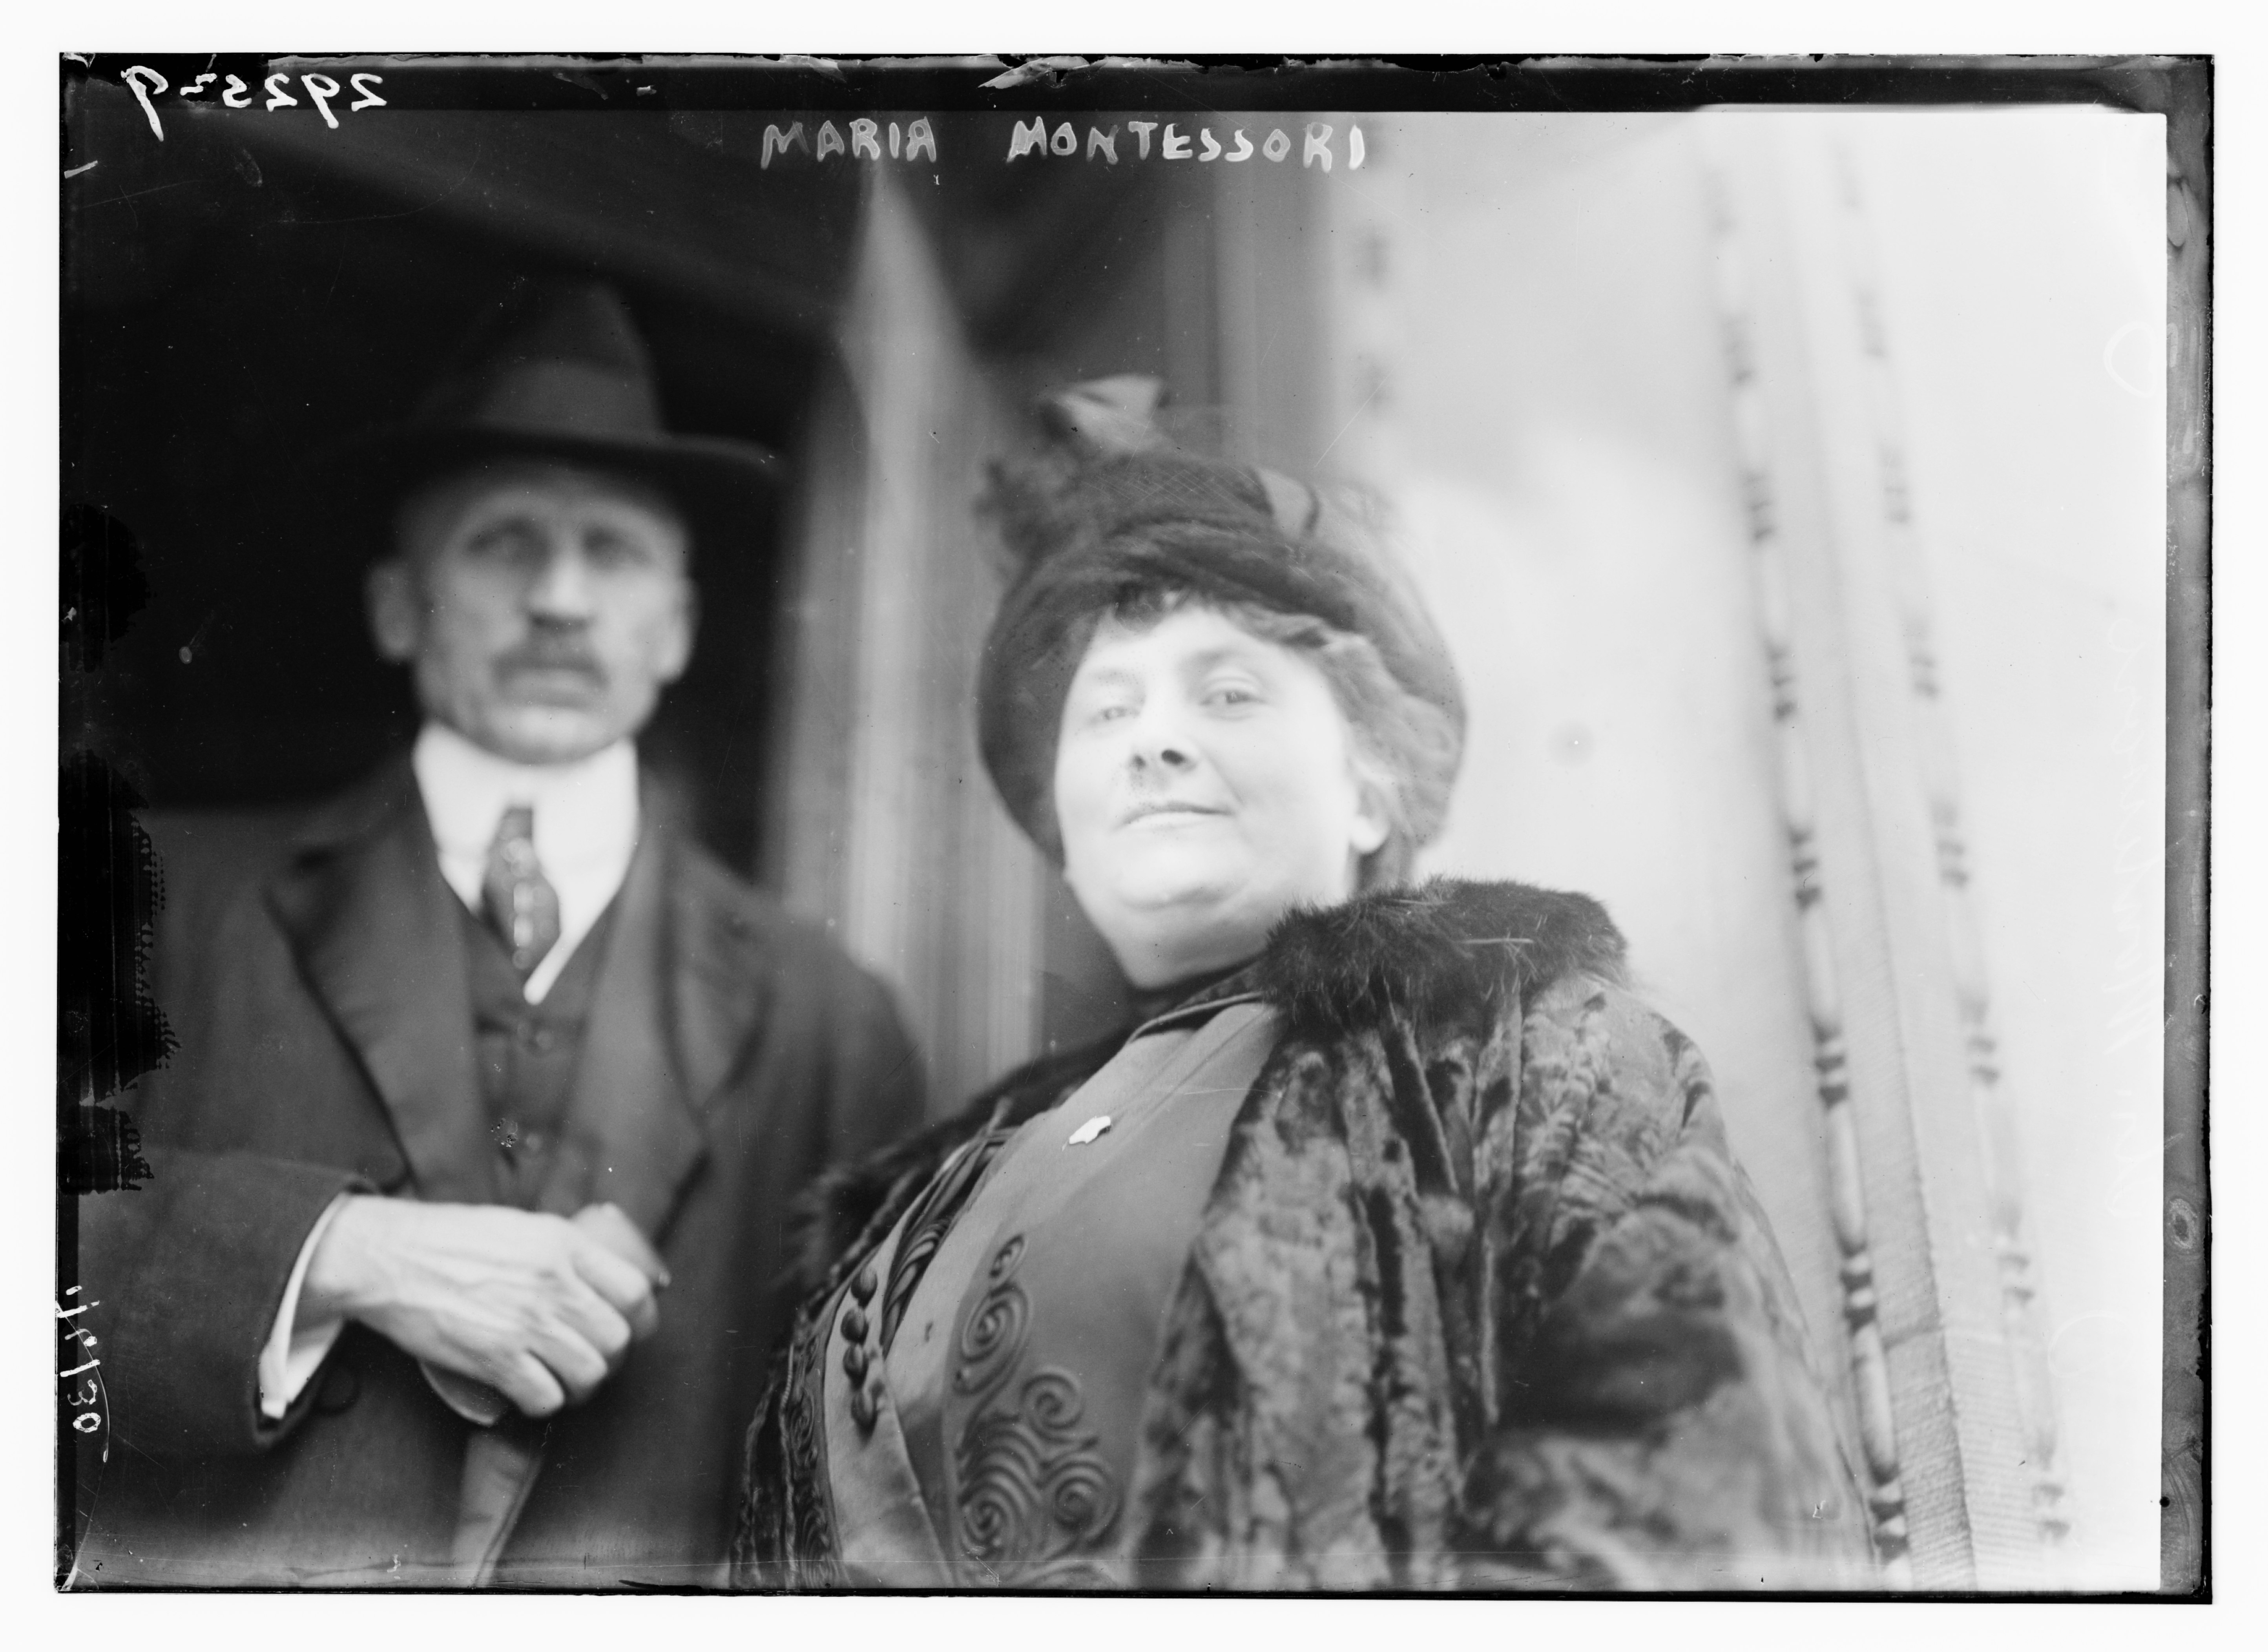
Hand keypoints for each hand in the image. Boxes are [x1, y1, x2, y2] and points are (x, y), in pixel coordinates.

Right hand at [303, 1197, 662, 1417]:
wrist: (390, 1258)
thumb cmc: (451, 1239)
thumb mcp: (523, 1226)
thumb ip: (564, 1251)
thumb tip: (598, 1278)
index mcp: (564, 1245)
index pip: (634, 1290)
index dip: (642, 1318)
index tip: (633, 1329)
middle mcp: (553, 1284)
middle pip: (617, 1338)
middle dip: (611, 1356)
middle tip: (591, 1358)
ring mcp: (526, 1323)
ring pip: (589, 1372)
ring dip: (581, 1384)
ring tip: (565, 1380)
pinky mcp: (494, 1359)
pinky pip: (546, 1397)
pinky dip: (544, 1401)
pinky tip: (532, 1391)